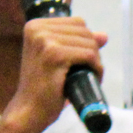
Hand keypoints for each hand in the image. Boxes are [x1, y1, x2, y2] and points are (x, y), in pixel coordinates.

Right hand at [3, 13, 106, 132]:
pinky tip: (91, 78)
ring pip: (89, 43)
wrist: (29, 110)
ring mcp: (45, 41)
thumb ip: (78, 43)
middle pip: (84, 31)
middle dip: (92, 51)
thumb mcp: (57, 58)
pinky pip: (89, 55)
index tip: (82, 60)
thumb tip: (104, 35)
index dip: (86, 41)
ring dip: (96, 62)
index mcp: (35, 25)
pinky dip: (96, 68)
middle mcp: (37, 29)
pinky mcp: (54, 55)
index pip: (77, 22)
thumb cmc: (42, 87)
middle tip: (87, 71)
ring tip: (88, 76)